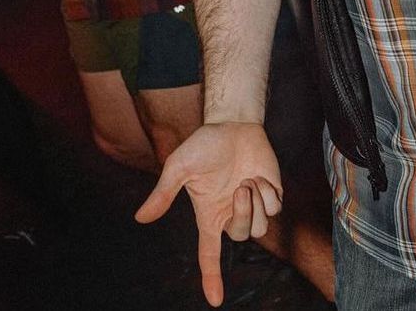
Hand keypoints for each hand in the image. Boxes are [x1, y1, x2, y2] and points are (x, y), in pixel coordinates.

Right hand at [136, 122, 282, 307]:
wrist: (234, 123)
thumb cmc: (204, 145)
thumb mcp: (179, 167)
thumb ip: (164, 194)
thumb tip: (140, 218)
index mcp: (209, 214)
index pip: (209, 253)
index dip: (211, 278)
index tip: (214, 301)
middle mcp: (230, 214)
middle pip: (241, 236)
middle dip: (242, 213)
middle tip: (239, 187)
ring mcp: (251, 205)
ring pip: (260, 227)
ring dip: (256, 203)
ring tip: (247, 179)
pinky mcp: (269, 194)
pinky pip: (275, 209)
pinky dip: (269, 194)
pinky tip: (259, 176)